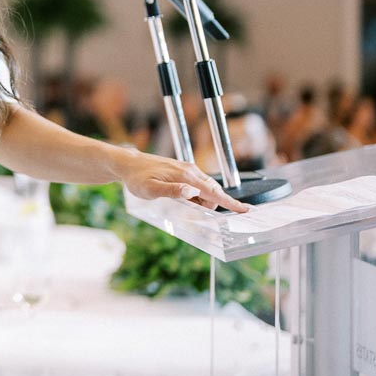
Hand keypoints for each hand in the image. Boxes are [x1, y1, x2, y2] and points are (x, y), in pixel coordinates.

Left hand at [118, 151, 249, 211]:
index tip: (245, 210)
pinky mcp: (185, 171)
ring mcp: (189, 170)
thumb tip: (192, 192)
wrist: (129, 164)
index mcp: (186, 176)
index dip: (230, 202)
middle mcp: (191, 171)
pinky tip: (183, 198)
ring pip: (206, 190)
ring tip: (179, 204)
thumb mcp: (151, 189)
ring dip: (201, 201)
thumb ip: (172, 191)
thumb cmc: (138, 178)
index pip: (213, 192)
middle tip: (188, 211)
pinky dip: (197, 196)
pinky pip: (199, 186)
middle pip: (213, 193)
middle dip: (209, 206)